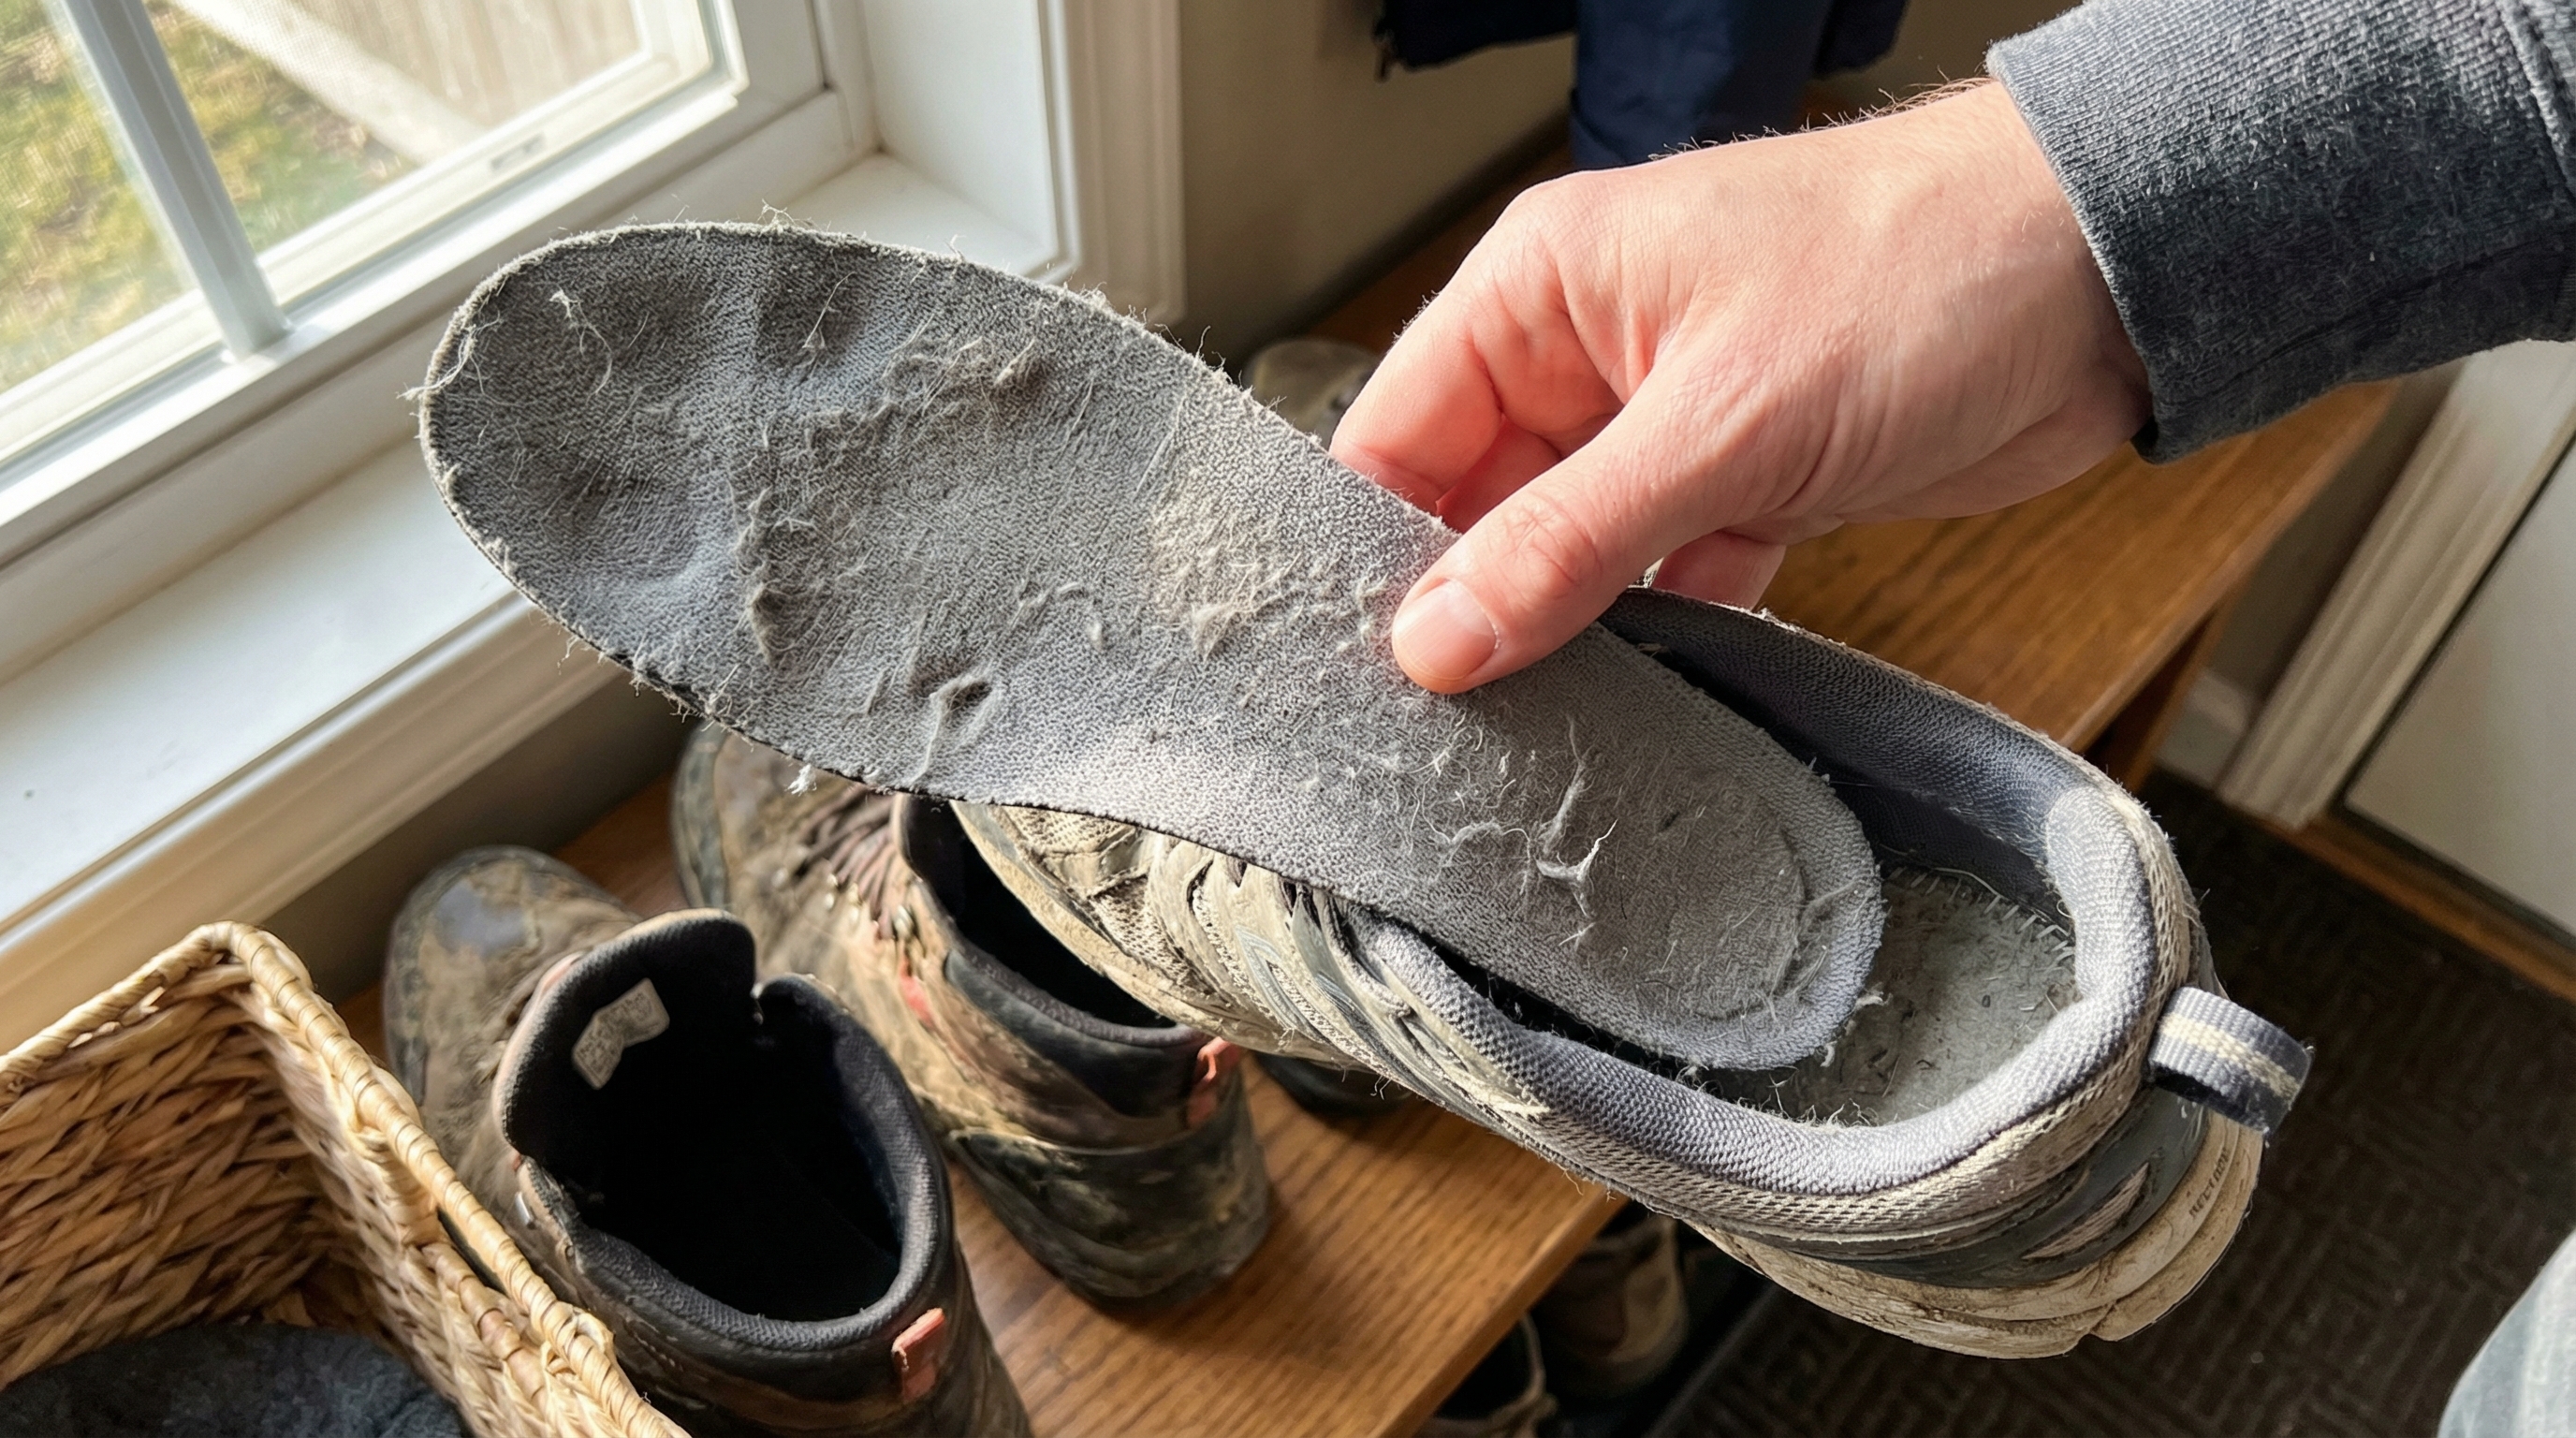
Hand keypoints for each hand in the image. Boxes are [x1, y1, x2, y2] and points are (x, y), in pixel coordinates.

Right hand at [1330, 82, 2148, 692]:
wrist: (2105, 274)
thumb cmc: (1915, 272)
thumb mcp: (1719, 423)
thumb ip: (1566, 540)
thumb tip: (1434, 642)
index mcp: (1537, 293)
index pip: (1392, 438)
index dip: (1370, 557)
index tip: (1363, 677)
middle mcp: (1583, 358)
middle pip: (1471, 512)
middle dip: (1468, 615)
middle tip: (1449, 740)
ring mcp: (1664, 426)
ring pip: (1564, 557)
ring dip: (1562, 638)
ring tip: (1533, 739)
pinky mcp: (1743, 484)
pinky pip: (1658, 578)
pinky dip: (1656, 636)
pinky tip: (1644, 702)